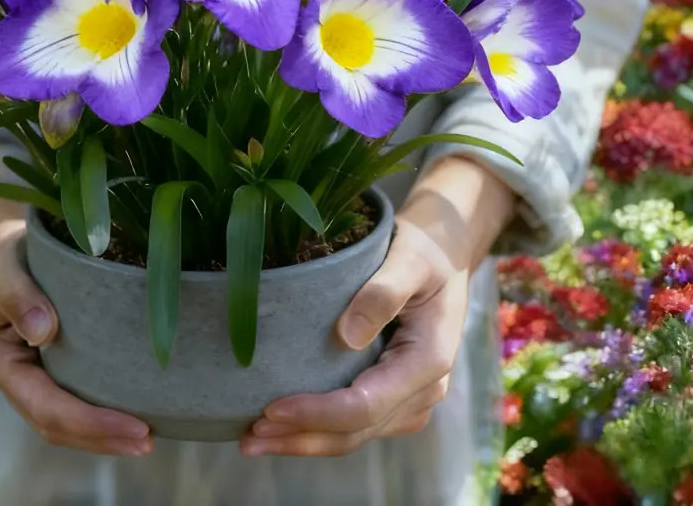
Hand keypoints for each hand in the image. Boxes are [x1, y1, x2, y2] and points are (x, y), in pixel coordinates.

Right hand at [0, 202, 153, 456]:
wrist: (9, 246)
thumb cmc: (6, 251)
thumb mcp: (4, 262)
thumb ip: (17, 293)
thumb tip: (43, 331)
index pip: (44, 404)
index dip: (88, 421)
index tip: (134, 425)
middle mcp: (12, 376)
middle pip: (55, 424)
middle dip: (100, 437)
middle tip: (148, 440)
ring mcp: (31, 376)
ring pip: (64, 421)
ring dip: (103, 435)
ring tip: (146, 438)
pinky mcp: (50, 368)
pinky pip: (73, 399)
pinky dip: (99, 412)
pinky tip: (132, 413)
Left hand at [241, 157, 514, 457]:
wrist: (444, 254)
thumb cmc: (423, 251)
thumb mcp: (408, 259)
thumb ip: (383, 293)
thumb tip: (347, 336)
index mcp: (428, 360)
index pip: (365, 405)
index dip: (316, 413)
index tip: (271, 408)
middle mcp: (423, 390)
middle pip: (355, 431)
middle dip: (300, 437)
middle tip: (248, 437)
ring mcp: (410, 397)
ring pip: (354, 436)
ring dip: (305, 440)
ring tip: (253, 440)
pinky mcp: (395, 394)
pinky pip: (356, 423)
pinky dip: (319, 428)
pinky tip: (283, 425)